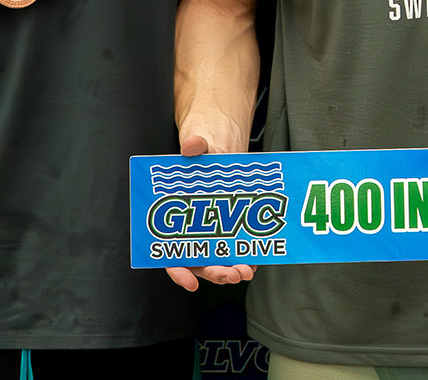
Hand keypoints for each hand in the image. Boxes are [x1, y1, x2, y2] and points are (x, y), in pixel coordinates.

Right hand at [161, 134, 257, 291]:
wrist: (221, 153)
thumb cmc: (201, 155)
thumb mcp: (197, 147)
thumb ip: (193, 146)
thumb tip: (191, 146)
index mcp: (175, 223)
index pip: (171, 257)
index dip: (179, 273)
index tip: (191, 282)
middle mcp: (192, 235)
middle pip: (199, 265)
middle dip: (215, 273)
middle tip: (230, 274)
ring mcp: (212, 236)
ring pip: (219, 262)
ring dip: (231, 271)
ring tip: (245, 271)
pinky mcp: (231, 232)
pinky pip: (237, 251)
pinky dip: (246, 258)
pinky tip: (256, 260)